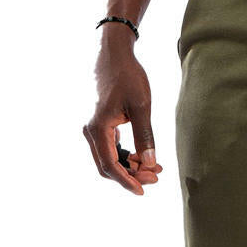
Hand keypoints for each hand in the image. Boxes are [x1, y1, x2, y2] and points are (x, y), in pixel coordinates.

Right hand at [83, 33, 162, 195]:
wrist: (115, 55)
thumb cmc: (128, 76)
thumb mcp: (142, 106)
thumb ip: (145, 137)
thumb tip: (149, 163)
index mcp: (98, 128)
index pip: (110, 165)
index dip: (126, 181)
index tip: (142, 191)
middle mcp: (91, 131)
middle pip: (108, 166)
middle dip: (132, 175)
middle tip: (155, 176)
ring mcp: (94, 129)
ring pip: (110, 159)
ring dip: (131, 166)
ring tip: (154, 166)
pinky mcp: (101, 125)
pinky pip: (111, 149)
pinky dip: (127, 156)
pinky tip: (143, 156)